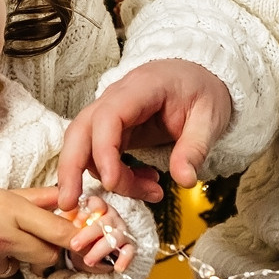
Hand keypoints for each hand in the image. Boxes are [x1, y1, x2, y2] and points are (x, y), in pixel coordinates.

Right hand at [0, 185, 77, 278]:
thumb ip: (36, 198)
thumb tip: (66, 196)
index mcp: (10, 210)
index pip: (57, 230)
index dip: (72, 237)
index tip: (77, 239)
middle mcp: (2, 236)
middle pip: (47, 256)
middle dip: (44, 251)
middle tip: (29, 241)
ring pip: (18, 267)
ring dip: (10, 258)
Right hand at [56, 59, 233, 208]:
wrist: (200, 75)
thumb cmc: (203, 90)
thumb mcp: (210, 118)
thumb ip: (195, 148)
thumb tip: (185, 180)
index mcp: (141, 88)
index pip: (107, 117)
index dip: (103, 151)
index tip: (113, 182)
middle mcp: (116, 98)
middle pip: (79, 130)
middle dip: (70, 168)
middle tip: (68, 203)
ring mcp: (111, 113)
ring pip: (85, 145)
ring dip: (101, 176)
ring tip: (142, 194)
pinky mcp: (114, 129)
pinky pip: (100, 154)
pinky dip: (114, 174)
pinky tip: (143, 183)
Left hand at [62, 200, 130, 272]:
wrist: (86, 248)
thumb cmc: (77, 232)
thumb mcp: (68, 223)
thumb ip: (64, 219)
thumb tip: (57, 222)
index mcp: (96, 207)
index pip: (95, 204)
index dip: (86, 212)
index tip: (75, 223)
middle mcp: (111, 216)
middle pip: (105, 221)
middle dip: (88, 234)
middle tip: (74, 245)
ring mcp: (120, 230)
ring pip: (115, 237)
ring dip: (100, 250)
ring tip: (88, 261)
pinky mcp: (127, 245)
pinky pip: (129, 251)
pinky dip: (124, 259)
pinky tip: (117, 267)